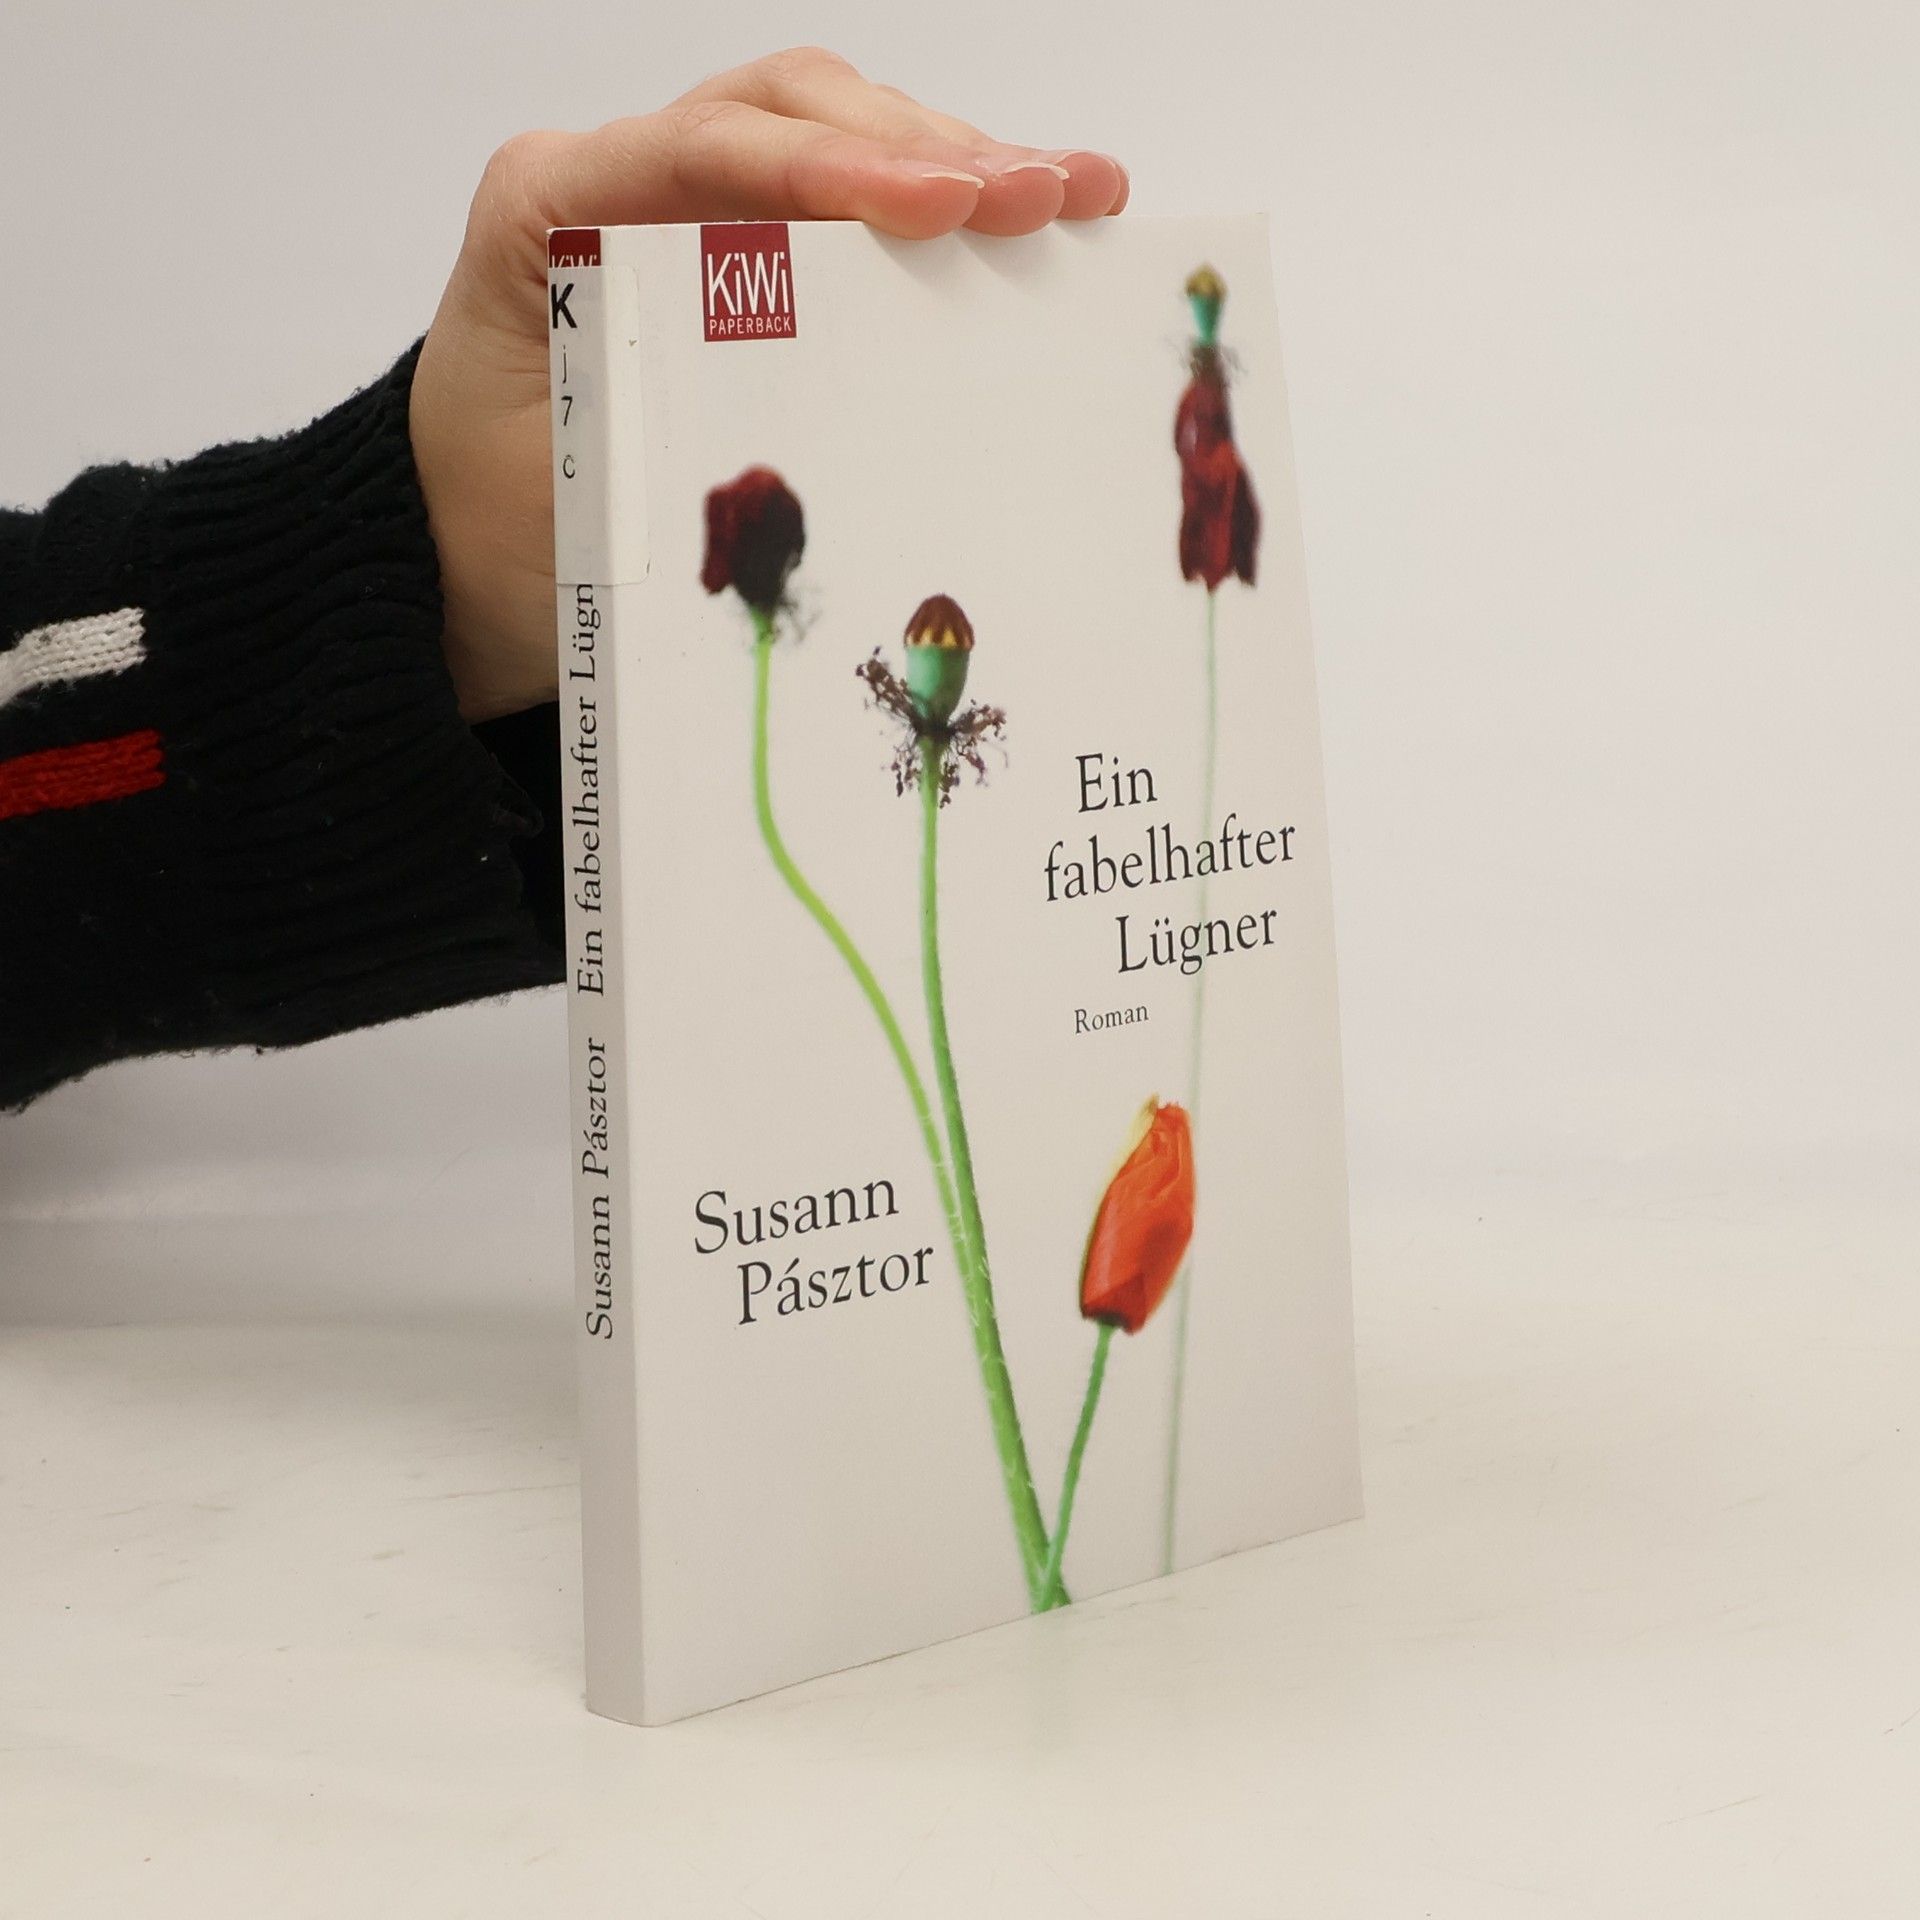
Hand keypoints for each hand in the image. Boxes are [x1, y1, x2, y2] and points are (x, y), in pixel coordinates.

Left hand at [410, 47, 1127, 721]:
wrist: (455, 550)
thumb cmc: (501, 527)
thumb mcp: (568, 496)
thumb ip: (673, 449)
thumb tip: (821, 457)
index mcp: (549, 207)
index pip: (706, 153)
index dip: (834, 170)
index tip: (945, 205)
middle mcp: (616, 177)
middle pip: (786, 112)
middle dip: (925, 147)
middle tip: (1047, 194)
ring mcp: (675, 201)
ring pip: (826, 132)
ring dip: (952, 158)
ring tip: (1073, 193)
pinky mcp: (727, 247)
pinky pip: (835, 198)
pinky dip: (929, 202)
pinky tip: (1024, 217)